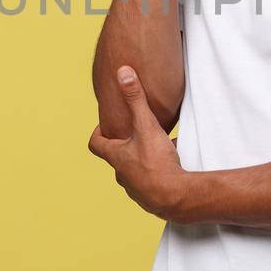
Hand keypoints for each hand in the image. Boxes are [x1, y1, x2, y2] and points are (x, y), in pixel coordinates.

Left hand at [88, 66, 188, 220]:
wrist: (175, 197)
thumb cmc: (157, 163)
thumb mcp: (146, 125)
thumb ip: (136, 98)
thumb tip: (123, 72)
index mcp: (116, 156)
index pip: (96, 144)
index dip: (98, 133)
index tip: (107, 125)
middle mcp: (121, 174)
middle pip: (117, 157)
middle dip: (126, 145)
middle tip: (137, 133)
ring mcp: (134, 188)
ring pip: (135, 170)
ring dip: (143, 159)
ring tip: (159, 149)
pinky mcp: (150, 198)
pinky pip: (151, 182)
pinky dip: (158, 173)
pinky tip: (173, 166)